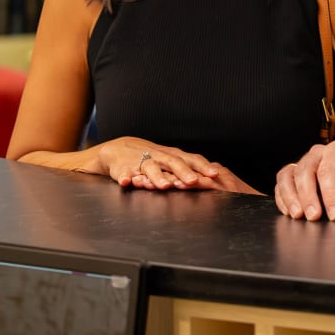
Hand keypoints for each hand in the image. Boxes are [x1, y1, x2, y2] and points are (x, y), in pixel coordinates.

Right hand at [96, 137, 222, 190]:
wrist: (119, 149)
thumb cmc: (152, 157)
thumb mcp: (171, 161)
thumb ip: (188, 169)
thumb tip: (212, 178)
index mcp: (173, 156)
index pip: (192, 159)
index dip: (203, 167)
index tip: (215, 175)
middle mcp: (159, 157)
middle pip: (174, 163)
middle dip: (184, 172)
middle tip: (193, 181)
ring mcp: (141, 163)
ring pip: (150, 168)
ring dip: (158, 177)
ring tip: (165, 185)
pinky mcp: (124, 170)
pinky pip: (124, 174)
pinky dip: (125, 178)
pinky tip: (127, 182)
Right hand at [274, 141, 334, 220]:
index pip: (330, 170)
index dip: (330, 193)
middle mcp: (321, 154)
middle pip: (306, 169)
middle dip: (308, 195)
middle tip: (314, 218)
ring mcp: (308, 165)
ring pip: (290, 174)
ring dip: (290, 195)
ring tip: (298, 217)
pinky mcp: (298, 178)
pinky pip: (283, 183)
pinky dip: (283, 197)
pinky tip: (290, 213)